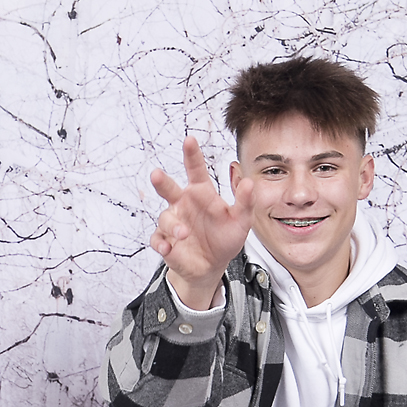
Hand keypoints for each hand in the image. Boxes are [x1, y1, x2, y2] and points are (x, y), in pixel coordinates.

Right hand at [149, 136, 254, 308]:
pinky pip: (158, 239)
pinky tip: (168, 248)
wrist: (212, 266)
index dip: (192, 155)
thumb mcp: (241, 221)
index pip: (195, 170)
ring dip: (173, 225)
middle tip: (156, 174)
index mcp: (201, 193)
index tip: (189, 140)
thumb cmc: (225, 238)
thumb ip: (245, 202)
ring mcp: (173, 222)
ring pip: (166, 218)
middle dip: (161, 181)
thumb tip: (250, 182)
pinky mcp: (166, 241)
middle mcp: (183, 204)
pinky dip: (161, 243)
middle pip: (169, 188)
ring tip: (184, 234)